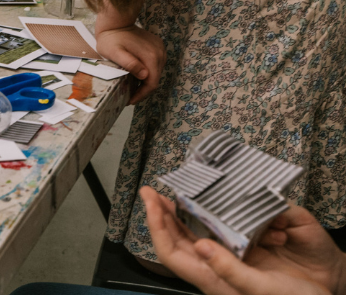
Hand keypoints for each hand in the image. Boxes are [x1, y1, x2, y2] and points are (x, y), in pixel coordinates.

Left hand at [95, 25, 164, 103]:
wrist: (116, 22)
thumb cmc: (111, 39)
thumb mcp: (115, 53)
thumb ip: (130, 64)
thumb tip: (144, 75)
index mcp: (151, 57)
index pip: (152, 83)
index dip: (142, 95)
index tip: (130, 100)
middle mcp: (160, 53)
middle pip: (155, 79)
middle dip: (143, 90)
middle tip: (130, 96)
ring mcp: (160, 49)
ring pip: (156, 72)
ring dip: (146, 81)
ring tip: (133, 88)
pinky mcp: (157, 46)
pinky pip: (156, 64)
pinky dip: (148, 72)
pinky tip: (137, 75)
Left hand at [141, 186, 345, 294]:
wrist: (329, 292)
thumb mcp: (260, 288)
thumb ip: (228, 269)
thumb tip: (200, 246)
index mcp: (213, 277)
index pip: (171, 252)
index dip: (156, 227)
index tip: (149, 201)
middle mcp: (217, 264)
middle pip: (178, 239)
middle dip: (162, 214)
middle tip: (151, 191)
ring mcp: (230, 254)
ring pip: (195, 231)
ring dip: (181, 213)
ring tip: (171, 194)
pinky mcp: (248, 245)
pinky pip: (223, 226)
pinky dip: (215, 214)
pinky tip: (210, 205)